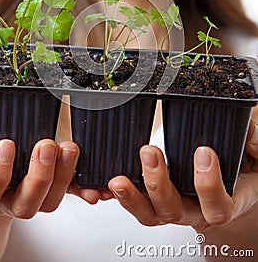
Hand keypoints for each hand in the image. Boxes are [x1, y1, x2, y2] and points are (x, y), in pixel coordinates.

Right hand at [0, 119, 79, 218]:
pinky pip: (69, 194)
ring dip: (63, 176)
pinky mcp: (52, 188)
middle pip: (25, 204)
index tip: (6, 144)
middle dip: (39, 176)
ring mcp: (32, 196)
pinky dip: (82, 188)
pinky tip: (93, 184)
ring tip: (69, 147)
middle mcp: (8, 199)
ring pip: (50, 201)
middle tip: (46, 145)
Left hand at [108, 115, 257, 231]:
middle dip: (159, 184)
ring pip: (150, 214)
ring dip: (133, 196)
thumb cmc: (242, 165)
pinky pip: (137, 205)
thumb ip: (255, 142)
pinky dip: (120, 197)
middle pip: (174, 212)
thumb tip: (250, 136)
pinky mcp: (154, 199)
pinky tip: (106, 182)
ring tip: (117, 178)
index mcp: (224, 203)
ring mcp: (173, 207)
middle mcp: (195, 210)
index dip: (208, 184)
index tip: (203, 151)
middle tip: (150, 152)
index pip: (217, 206)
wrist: (231, 176)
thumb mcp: (255, 153)